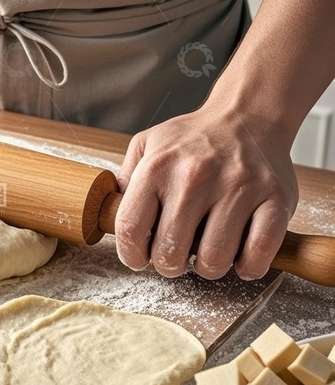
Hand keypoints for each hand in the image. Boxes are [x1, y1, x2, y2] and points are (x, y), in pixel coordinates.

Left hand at [115, 102, 297, 280]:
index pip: (130, 229)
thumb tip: (107, 215)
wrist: (247, 115)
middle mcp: (195, 176)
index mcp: (158, 167)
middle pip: (170, 253)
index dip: (131, 256)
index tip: (139, 259)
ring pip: (213, 259)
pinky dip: (248, 267)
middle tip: (175, 258)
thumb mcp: (146, 146)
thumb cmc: (192, 139)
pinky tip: (239, 257)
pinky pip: (259, 253)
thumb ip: (125, 181)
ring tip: (206, 254)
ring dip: (207, 268)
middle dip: (169, 266)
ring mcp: (238, 187)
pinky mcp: (276, 198)